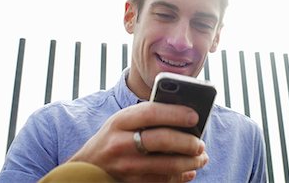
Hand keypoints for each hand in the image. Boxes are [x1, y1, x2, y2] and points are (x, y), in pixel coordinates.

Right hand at [68, 102, 207, 181]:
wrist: (87, 167)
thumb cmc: (113, 138)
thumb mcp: (123, 121)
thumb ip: (148, 116)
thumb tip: (185, 118)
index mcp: (120, 121)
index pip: (151, 112)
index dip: (176, 113)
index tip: (195, 116)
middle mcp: (120, 143)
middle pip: (161, 140)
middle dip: (187, 142)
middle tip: (201, 143)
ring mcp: (124, 167)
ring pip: (165, 166)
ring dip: (189, 162)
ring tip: (201, 158)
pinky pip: (161, 182)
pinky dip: (179, 178)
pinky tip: (188, 172)